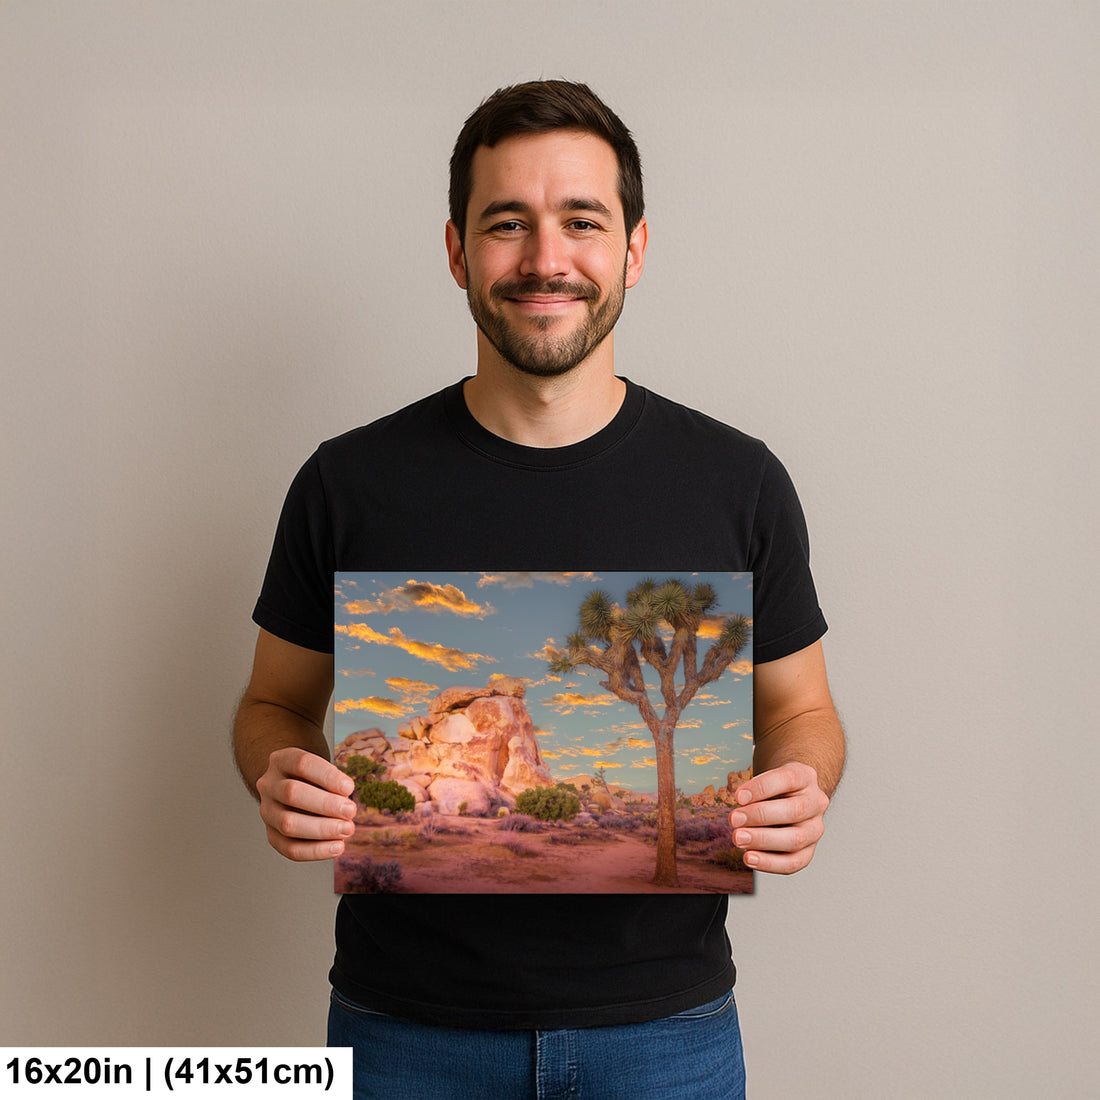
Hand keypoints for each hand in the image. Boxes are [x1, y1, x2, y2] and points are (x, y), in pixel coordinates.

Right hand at [255, 747, 356, 861]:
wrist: (290, 786)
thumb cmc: (313, 777)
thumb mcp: (321, 768)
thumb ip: (333, 782)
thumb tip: (345, 803)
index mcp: (282, 760)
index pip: (302, 764)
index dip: (328, 776)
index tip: (350, 787)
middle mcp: (269, 785)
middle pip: (292, 793)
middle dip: (326, 805)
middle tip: (351, 811)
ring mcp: (267, 810)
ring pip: (287, 823)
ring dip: (322, 829)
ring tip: (347, 829)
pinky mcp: (271, 834)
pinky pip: (289, 848)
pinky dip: (316, 851)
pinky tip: (337, 847)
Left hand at [729, 762, 828, 874]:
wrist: (792, 797)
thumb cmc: (774, 787)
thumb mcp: (767, 778)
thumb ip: (755, 791)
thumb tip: (740, 807)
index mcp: (805, 777)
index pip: (787, 779)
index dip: (761, 788)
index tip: (738, 797)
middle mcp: (816, 802)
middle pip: (794, 811)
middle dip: (760, 816)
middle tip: (734, 819)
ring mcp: (815, 828)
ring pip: (796, 839)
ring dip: (763, 840)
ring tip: (738, 839)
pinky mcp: (809, 850)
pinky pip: (794, 862)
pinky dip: (770, 863)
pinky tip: (749, 858)